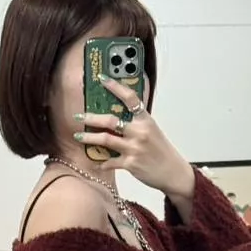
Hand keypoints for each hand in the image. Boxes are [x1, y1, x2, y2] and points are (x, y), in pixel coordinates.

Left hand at [74, 76, 194, 202]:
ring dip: (89, 138)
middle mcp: (139, 132)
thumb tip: (117, 116)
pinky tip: (97, 162)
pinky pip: (110, 161)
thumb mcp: (152, 131)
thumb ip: (137, 123)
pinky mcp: (131, 164)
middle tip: (78, 116)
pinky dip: (102, 162)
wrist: (173, 172)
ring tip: (78, 137)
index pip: (130, 98)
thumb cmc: (161, 151)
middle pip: (110, 121)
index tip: (102, 78)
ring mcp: (134, 148)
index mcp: (145, 120)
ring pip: (105, 139)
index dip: (115, 86)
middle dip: (91, 118)